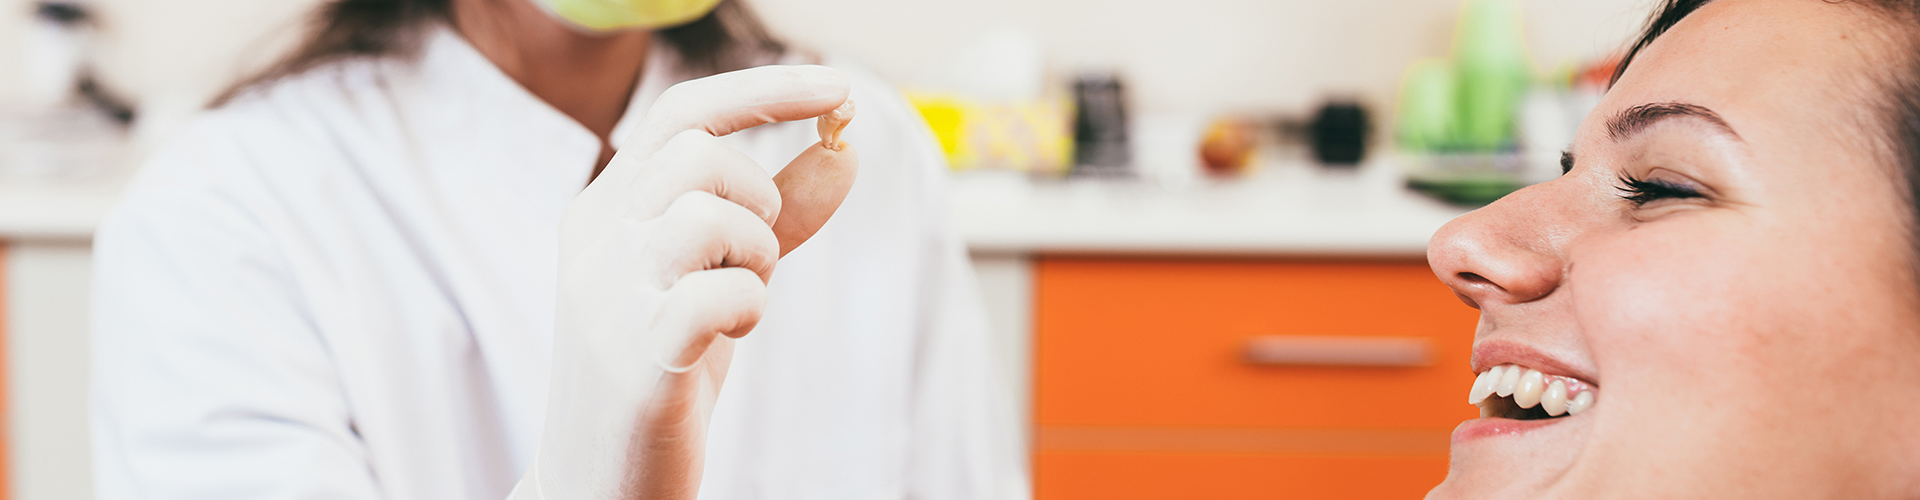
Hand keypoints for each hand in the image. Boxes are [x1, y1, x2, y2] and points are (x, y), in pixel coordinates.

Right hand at [512, 65, 859, 499]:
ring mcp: (606, 298)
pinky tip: (733, 334)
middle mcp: (595, 240)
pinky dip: (749, 307)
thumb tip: (846, 149)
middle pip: (699, 152)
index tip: (838, 88)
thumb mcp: (721, 275)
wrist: (603, 478)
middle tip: (758, 258)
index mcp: (606, 209)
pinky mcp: (635, 357)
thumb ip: (780, 215)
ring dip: (757, 255)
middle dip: (760, 198)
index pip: (682, 113)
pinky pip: (717, 293)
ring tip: (743, 299)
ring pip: (707, 213)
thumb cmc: (666, 367)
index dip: (765, 90)